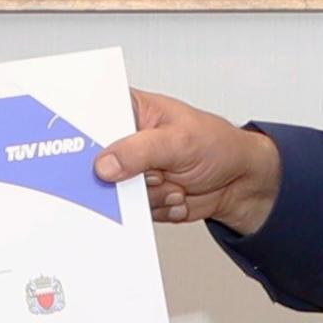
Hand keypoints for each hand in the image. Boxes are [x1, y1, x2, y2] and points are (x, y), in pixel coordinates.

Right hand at [96, 89, 281, 232]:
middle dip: (121, 176)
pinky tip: (177, 195)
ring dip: (148, 195)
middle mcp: (127, 140)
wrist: (240, 182)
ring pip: (115, 193)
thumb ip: (139, 151)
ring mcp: (132, 171)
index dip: (82, 135)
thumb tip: (105, 164)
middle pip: (96, 161)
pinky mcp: (139, 197)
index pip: (93, 117)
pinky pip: (132, 212)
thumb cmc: (218, 146)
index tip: (85, 154)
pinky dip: (158, 208)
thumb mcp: (179, 141)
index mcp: (132, 111)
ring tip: (174, 183)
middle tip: (149, 174)